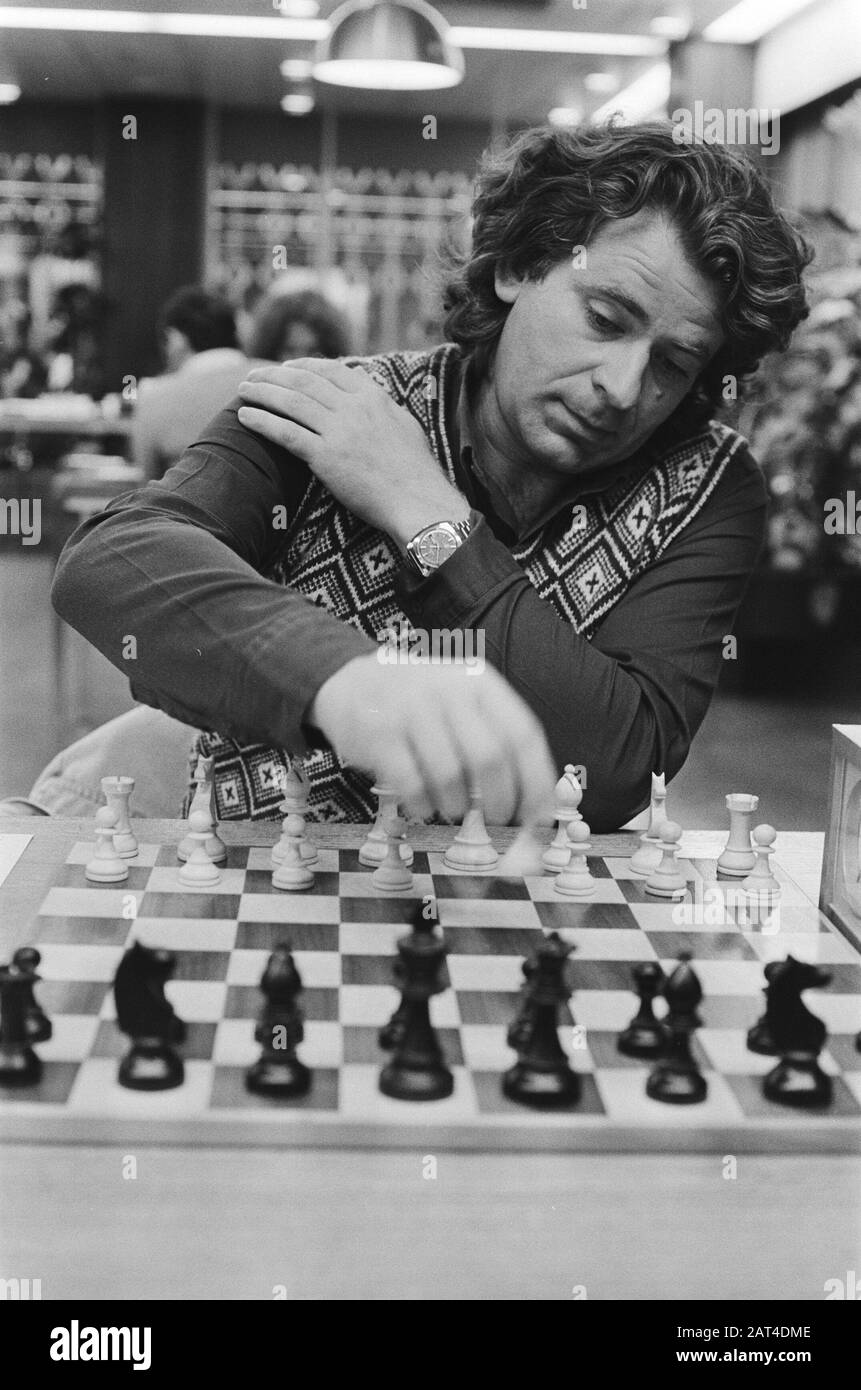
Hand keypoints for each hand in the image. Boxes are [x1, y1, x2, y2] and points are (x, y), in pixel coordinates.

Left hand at [237, 359, 468, 545]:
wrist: (417, 500)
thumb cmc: (415, 470)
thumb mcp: (404, 424)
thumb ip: (382, 404)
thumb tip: (367, 388)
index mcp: (373, 397)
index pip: (331, 371)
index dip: (304, 366)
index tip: (286, 368)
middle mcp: (353, 408)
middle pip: (304, 382)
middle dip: (274, 375)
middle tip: (253, 376)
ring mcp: (338, 431)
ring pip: (291, 402)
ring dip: (263, 392)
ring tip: (243, 390)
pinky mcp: (325, 457)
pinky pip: (286, 433)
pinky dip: (262, 421)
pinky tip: (245, 417)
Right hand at [309, 653, 556, 825]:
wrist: (350, 680)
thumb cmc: (420, 704)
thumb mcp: (463, 703)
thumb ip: (497, 740)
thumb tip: (533, 806)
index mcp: (480, 682)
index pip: (523, 734)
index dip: (537, 782)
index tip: (540, 819)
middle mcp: (448, 689)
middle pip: (489, 758)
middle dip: (499, 802)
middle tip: (496, 821)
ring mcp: (410, 708)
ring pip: (451, 776)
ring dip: (458, 806)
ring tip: (455, 809)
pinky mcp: (377, 732)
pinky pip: (411, 784)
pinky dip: (424, 806)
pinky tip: (424, 807)